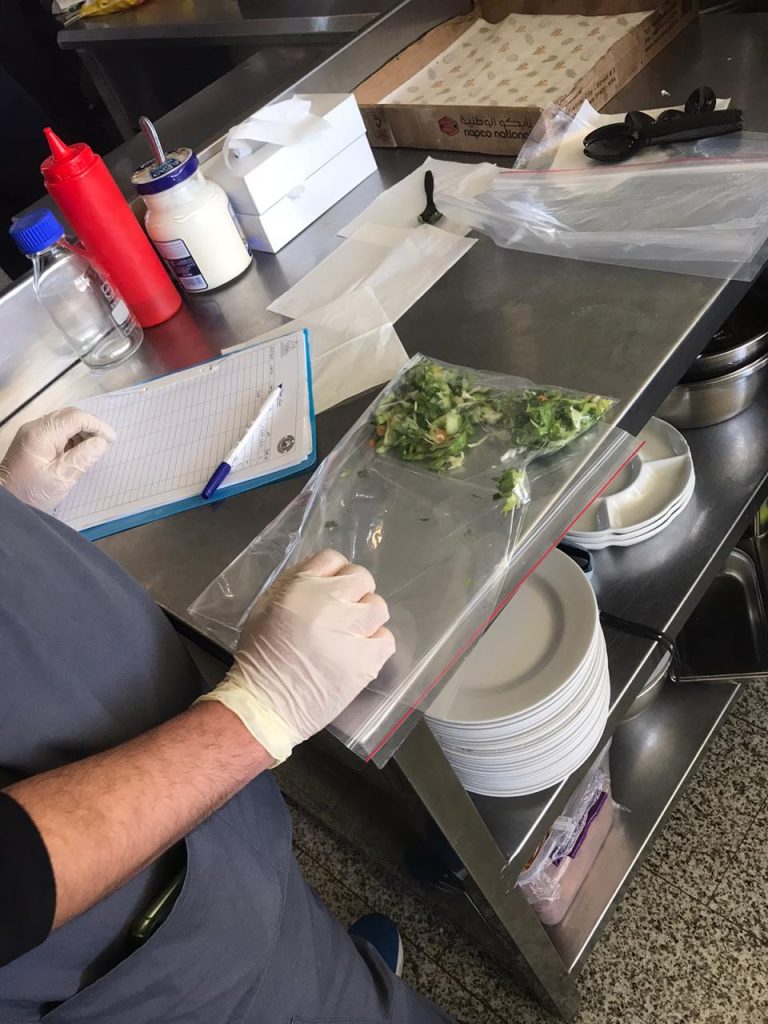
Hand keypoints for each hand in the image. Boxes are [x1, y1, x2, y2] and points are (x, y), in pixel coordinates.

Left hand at [0, 407, 115, 512]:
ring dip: (81, 432)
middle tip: (104, 443)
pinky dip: (71, 437)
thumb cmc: (31, 493)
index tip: (111, 439)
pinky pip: (56, 430)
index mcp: (41, 434)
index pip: (76, 417)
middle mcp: (35, 427)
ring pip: (63, 422)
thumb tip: (101, 442)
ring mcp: (32, 432)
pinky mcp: (32, 440)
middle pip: (69, 416)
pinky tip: (77, 451)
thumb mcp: (62, 477)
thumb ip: (83, 457)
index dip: (97, 425)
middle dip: (90, 427)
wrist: (7, 501)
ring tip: (91, 450)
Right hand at [198, 550, 394, 762]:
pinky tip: (358, 653)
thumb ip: (295, 585)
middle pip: (361, 578)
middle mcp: (330, 603)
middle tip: (341, 613)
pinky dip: (376, 644)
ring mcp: (352, 632)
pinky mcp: (367, 661)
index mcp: (301, 587)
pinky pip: (386, 639)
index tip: (329, 589)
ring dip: (366, 617)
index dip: (332, 573)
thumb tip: (322, 576)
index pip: (332, 558)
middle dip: (353, 592)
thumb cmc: (259, 657)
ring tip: (350, 635)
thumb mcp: (266, 607)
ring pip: (378, 607)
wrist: (265, 705)